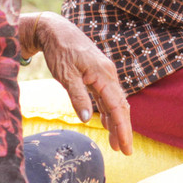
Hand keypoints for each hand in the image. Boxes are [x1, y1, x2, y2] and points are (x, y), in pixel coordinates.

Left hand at [20, 12, 132, 155]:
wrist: (57, 31)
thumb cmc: (60, 51)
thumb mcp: (66, 75)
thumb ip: (78, 97)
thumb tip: (88, 119)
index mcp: (103, 75)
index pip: (118, 107)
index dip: (123, 129)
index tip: (125, 148)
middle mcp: (109, 75)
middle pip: (121, 107)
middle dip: (123, 129)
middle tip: (125, 151)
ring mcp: (105, 75)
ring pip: (115, 103)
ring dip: (116, 123)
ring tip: (116, 143)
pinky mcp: (98, 76)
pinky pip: (107, 97)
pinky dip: (109, 112)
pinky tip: (107, 123)